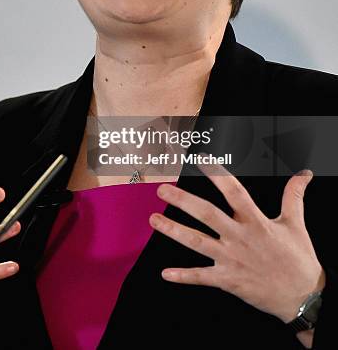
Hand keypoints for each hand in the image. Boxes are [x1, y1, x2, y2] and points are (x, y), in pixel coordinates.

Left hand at [149, 163, 324, 322]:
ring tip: (153, 220)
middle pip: (207, 214)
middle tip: (162, 190)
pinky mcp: (228, 280)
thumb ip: (294, 195)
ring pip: (197, 242)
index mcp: (256, 221)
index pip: (234, 191)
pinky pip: (202, 277)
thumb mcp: (296, 223)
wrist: (302, 297)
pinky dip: (183, 276)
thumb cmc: (298, 259)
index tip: (201, 160)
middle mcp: (240, 238)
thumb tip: (304, 174)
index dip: (218, 174)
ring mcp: (232, 259)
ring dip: (173, 231)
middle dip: (183, 201)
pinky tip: (165, 274)